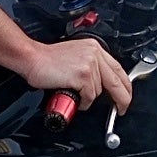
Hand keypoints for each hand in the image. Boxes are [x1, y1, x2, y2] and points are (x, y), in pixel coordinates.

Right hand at [11, 31, 132, 113]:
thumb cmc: (47, 59)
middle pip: (117, 81)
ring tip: (76, 95)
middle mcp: (94, 54)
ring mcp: (89, 65)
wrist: (31, 58)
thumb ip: (90, 64)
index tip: (125, 94)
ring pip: (99, 91)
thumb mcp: (75, 55)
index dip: (124, 84)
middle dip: (123, 99)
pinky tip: (74, 97)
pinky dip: (82, 101)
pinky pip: (89, 96)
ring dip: (89, 98)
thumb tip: (99, 81)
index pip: (117, 68)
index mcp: (94, 48)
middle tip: (121, 108)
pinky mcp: (82, 76)